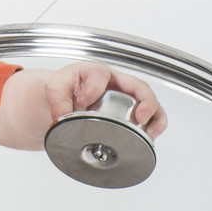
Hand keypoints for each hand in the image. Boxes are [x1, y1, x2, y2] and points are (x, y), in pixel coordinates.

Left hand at [45, 63, 166, 138]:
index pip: (100, 75)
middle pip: (139, 87)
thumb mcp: (56, 88)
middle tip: (141, 117)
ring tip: (151, 132)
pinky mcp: (129, 112)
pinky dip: (153, 126)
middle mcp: (116, 83)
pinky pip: (149, 117)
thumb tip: (62, 119)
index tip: (83, 102)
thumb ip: (58, 101)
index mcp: (95, 73)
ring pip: (149, 102)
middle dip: (145, 102)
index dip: (94, 88)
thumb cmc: (66, 88)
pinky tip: (149, 137)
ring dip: (155, 117)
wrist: (66, 97)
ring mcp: (126, 97)